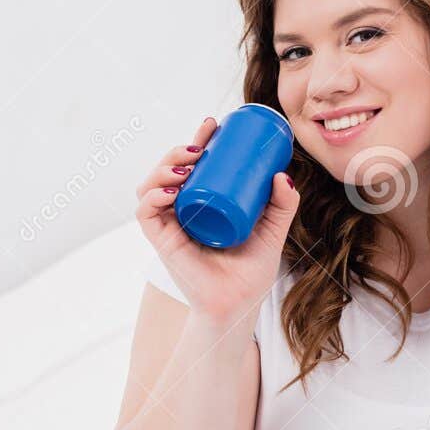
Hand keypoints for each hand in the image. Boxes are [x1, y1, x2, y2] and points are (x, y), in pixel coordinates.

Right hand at [135, 115, 299, 326]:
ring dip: (164, 167)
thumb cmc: (251, 272)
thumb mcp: (273, 231)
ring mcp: (169, 225)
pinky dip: (153, 197)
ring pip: (151, 185)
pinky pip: (146, 214)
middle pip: (169, 169)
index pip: (193, 165)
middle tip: (201, 143)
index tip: (213, 124)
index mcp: (202, 202)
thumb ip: (282, 205)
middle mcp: (181, 210)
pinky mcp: (161, 242)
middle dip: (180, 149)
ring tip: (187, 165)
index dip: (197, 140)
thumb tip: (283, 174)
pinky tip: (172, 191)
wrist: (239, 304)